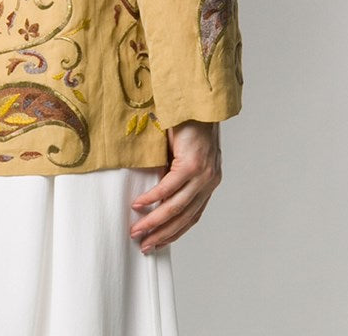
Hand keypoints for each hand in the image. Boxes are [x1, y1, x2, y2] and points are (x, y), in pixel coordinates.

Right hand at [128, 119, 222, 252]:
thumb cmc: (188, 123)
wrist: (197, 101)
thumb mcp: (182, 154)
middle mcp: (209, 182)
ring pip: (176, 207)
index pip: (192, 216)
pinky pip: (169, 187)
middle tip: (144, 245)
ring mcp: (203, 174)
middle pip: (184, 217)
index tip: (157, 243)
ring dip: (154, 221)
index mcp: (209, 182)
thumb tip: (155, 192)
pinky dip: (152, 198)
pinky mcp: (192, 164)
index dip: (174, 232)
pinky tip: (139, 205)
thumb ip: (175, 174)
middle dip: (162, 234)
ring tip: (137, 230)